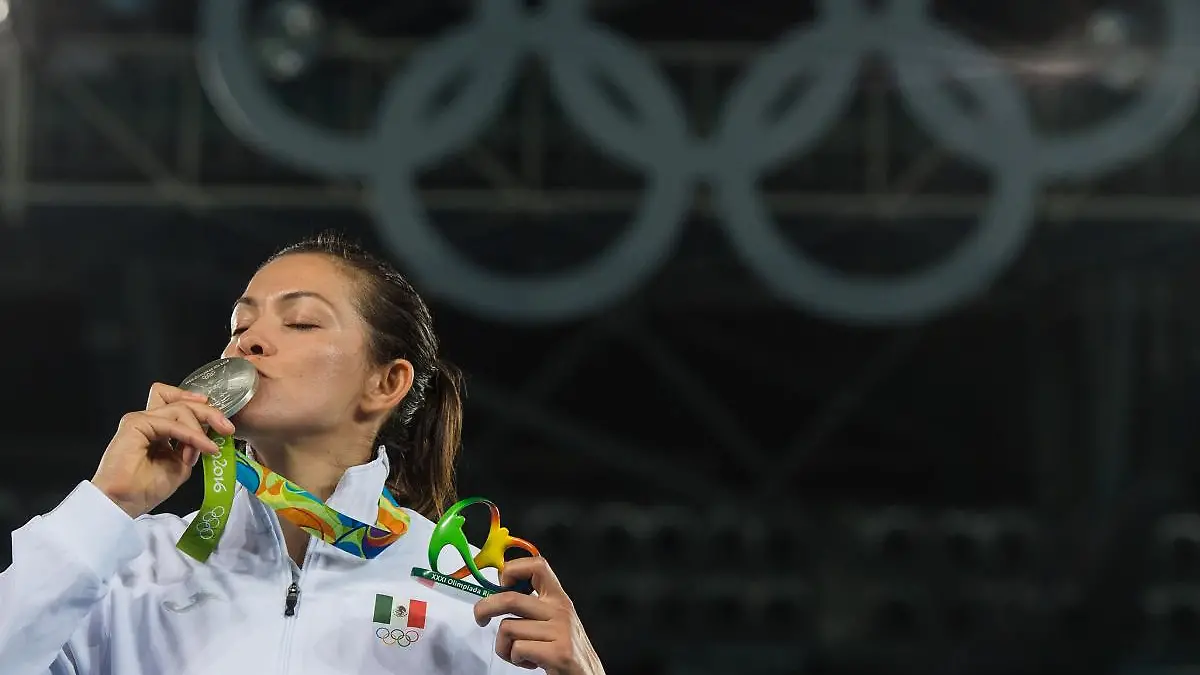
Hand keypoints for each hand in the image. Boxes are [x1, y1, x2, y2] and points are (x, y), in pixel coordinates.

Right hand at [91, 383, 234, 518]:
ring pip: (179, 409)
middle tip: (228, 428)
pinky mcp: (135, 423)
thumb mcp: (180, 465)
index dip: (201, 406)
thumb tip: (208, 438)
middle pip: (181, 401)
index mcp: (158, 428)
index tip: (222, 421)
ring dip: (199, 428)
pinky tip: (204, 446)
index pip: (179, 404)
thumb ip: (192, 446)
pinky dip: (192, 434)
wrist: (123, 503)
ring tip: (209, 449)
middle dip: (208, 411)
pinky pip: (171, 423)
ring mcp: (141, 419)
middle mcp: (149, 420)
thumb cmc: (146, 489)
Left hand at [474, 557, 604, 674]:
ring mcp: (560, 631)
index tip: (501, 584)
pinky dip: (514, 658)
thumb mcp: (553, 619)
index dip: (513, 569)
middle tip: (480, 618)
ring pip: (508, 628)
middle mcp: (560, 610)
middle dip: (485, 608)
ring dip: (503, 645)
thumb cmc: (563, 648)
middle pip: (510, 598)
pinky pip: (518, 648)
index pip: (537, 565)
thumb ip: (532, 605)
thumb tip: (498, 590)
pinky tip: (528, 662)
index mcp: (558, 598)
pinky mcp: (558, 653)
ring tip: (517, 652)